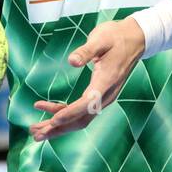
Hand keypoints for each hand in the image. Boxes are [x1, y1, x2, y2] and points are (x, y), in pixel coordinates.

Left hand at [30, 17, 145, 142]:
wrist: (135, 39)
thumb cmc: (116, 37)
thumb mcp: (101, 39)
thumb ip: (86, 51)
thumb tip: (71, 61)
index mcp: (106, 81)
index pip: (87, 103)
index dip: (70, 113)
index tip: (52, 120)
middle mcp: (106, 94)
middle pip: (82, 119)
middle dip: (59, 128)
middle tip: (36, 134)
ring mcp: (103, 97)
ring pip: (80, 119)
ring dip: (59, 126)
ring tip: (36, 130)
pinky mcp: (99, 95)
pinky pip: (81, 111)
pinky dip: (64, 114)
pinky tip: (49, 113)